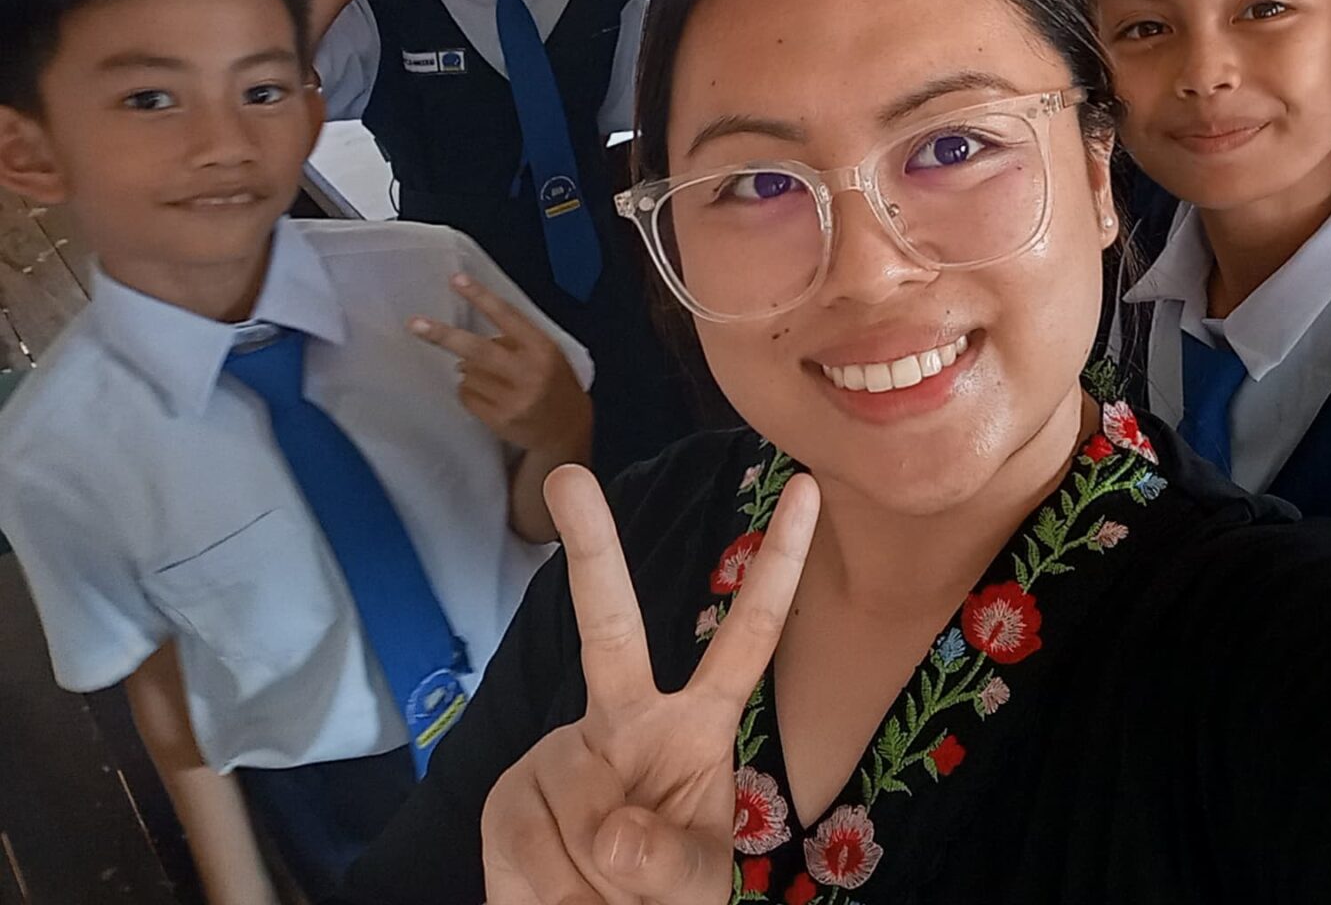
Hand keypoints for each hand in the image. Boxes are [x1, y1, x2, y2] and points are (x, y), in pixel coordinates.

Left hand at [410, 273, 590, 459]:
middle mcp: (528, 372)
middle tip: (415, 324)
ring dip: (467, 371)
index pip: (507, 316)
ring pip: (467, 374)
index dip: (480, 297)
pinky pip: (466, 396)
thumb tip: (467, 338)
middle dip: (443, 335)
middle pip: (476, 349)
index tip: (456, 280)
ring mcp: (513, 399)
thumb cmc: (554, 383)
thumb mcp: (547, 353)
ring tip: (490, 378)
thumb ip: (516, 340)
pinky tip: (487, 395)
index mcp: (542, 348)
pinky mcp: (500, 420)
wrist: (567, 428)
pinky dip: (468, 391)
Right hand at [480, 465, 819, 904]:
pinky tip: (559, 886)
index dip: (780, 566)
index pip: (748, 636)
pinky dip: (550, 888)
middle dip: (591, 548)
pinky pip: (532, 845)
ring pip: (579, 804)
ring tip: (600, 886)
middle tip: (568, 479)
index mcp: (696, 724)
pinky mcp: (511, 794)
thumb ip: (671, 865)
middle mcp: (626, 719)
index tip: (807, 489)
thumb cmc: (662, 892)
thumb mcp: (696, 886)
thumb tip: (615, 833)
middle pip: (610, 627)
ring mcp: (563, 752)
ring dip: (593, 874)